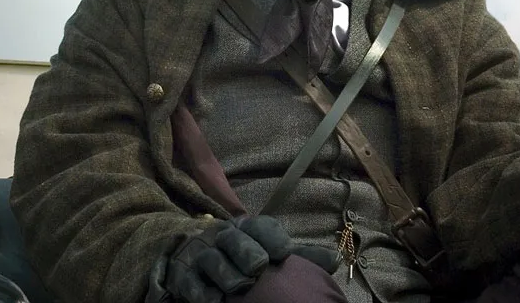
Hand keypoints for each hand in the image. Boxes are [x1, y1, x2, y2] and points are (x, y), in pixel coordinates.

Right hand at [150, 215, 339, 302]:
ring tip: (240, 285)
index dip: (271, 236)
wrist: (196, 258)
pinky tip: (214, 300)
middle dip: (247, 251)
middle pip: (234, 238)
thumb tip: (335, 260)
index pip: (260, 225)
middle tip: (259, 267)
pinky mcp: (184, 275)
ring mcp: (202, 255)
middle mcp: (224, 238)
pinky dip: (202, 291)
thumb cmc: (245, 257)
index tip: (284, 252)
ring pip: (212, 259)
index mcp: (248, 229)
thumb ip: (302, 258)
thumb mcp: (274, 254)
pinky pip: (191, 282)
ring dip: (226, 272)